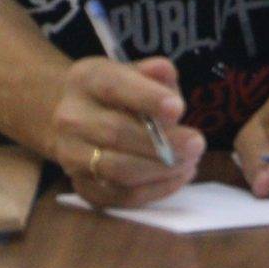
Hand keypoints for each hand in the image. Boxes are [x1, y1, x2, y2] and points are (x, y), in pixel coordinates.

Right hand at [46, 55, 204, 209]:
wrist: (78, 119)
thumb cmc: (119, 93)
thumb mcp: (134, 72)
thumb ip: (154, 72)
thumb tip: (164, 74)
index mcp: (85, 80)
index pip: (114, 87)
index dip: (147, 98)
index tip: (179, 109)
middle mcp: (71, 118)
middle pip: (116, 133)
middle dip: (163, 142)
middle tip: (197, 143)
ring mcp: (71, 155)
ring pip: (118, 169)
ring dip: (161, 169)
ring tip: (190, 161)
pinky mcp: (82, 186)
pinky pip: (121, 195)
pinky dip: (156, 190)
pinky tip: (179, 176)